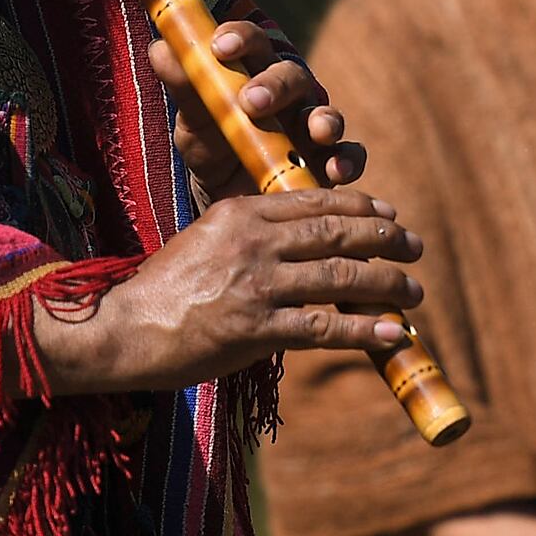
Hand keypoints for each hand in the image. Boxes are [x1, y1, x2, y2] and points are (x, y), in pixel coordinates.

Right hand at [35, 189, 421, 393]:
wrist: (120, 329)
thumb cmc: (163, 290)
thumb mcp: (205, 240)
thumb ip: (251, 235)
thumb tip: (302, 242)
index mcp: (240, 212)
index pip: (316, 201)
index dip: (362, 206)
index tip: (390, 212)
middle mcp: (253, 242)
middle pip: (339, 232)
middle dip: (387, 238)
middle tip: (415, 246)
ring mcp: (256, 285)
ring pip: (342, 277)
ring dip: (388, 284)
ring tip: (414, 292)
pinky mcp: (256, 329)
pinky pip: (325, 327)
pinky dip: (366, 330)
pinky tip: (395, 334)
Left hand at [148, 19, 365, 196]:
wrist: (228, 197)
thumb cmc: (214, 146)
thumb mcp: (193, 119)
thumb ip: (185, 85)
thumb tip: (161, 47)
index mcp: (256, 70)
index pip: (254, 42)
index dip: (241, 38)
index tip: (220, 46)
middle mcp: (290, 93)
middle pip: (293, 76)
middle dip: (276, 85)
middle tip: (252, 100)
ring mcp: (313, 126)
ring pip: (326, 114)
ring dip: (324, 120)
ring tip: (315, 130)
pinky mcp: (329, 160)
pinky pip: (349, 156)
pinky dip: (346, 161)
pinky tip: (336, 171)